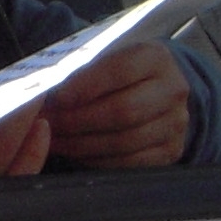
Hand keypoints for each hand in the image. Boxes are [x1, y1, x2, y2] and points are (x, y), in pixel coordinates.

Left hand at [43, 42, 190, 168]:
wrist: (159, 92)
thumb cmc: (121, 74)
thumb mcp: (108, 60)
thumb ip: (83, 72)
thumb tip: (44, 93)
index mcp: (156, 58)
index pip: (119, 71)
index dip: (84, 86)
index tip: (55, 98)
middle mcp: (173, 89)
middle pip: (122, 111)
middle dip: (77, 120)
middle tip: (48, 124)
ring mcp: (176, 123)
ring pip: (124, 141)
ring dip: (82, 144)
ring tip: (54, 141)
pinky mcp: (171, 151)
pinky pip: (129, 162)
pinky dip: (96, 160)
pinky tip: (75, 153)